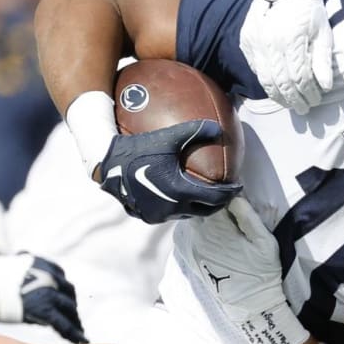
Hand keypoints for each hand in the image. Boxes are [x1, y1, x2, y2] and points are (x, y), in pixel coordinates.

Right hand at [0, 251, 86, 343]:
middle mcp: (50, 276)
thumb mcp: (8, 266)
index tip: (64, 299)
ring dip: (75, 320)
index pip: (60, 278)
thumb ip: (22, 271)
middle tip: (73, 317)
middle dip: (70, 305)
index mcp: (42, 264)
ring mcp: (48, 292)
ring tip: (79, 332)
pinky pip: (63, 324)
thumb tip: (23, 271)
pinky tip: (80, 341)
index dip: (62, 291)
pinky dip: (73, 333)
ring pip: (68, 309)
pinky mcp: (43, 309)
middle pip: (67, 293)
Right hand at [97, 119, 241, 223]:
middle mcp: (171, 208)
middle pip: (205, 211)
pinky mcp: (145, 216)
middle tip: (225, 193)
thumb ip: (195, 131)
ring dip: (198, 206)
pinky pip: (169, 214)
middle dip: (218, 203)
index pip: (215, 198)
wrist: (105, 163)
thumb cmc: (138, 148)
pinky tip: (179, 196)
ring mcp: (157, 215)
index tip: (238, 186)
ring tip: (204, 195)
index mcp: (180, 192)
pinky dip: (179, 207)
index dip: (230, 193)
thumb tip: (219, 127)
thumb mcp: (168, 137)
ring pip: (187, 214)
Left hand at [181, 197, 308, 343]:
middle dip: (208, 201)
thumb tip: (235, 196)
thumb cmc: (261, 271)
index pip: (212, 198)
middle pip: (198, 208)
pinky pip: (187, 234)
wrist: (249, 304)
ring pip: (192, 221)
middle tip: (224, 202)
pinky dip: (196, 229)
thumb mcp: (264, 241)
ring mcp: (191, 248)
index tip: (230, 189)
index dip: (221, 191)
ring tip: (218, 215)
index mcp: (217, 228)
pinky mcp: (190, 257)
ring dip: (202, 215)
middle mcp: (198, 236)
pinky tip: (210, 231)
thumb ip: (248, 217)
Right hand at [239, 0, 335, 113]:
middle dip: (294, 99)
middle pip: (281, 81)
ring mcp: (255, 41)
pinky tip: (277, 89)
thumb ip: (322, 60)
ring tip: (291, 104)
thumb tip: (326, 86)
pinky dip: (267, 82)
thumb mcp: (323, 32)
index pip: (299, 77)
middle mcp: (270, 41)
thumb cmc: (311, 11)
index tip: (316, 101)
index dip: (308, 93)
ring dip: (279, 95)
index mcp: (291, 39)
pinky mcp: (247, 41)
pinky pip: (256, 68)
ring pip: (266, 78)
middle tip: (304, 109)